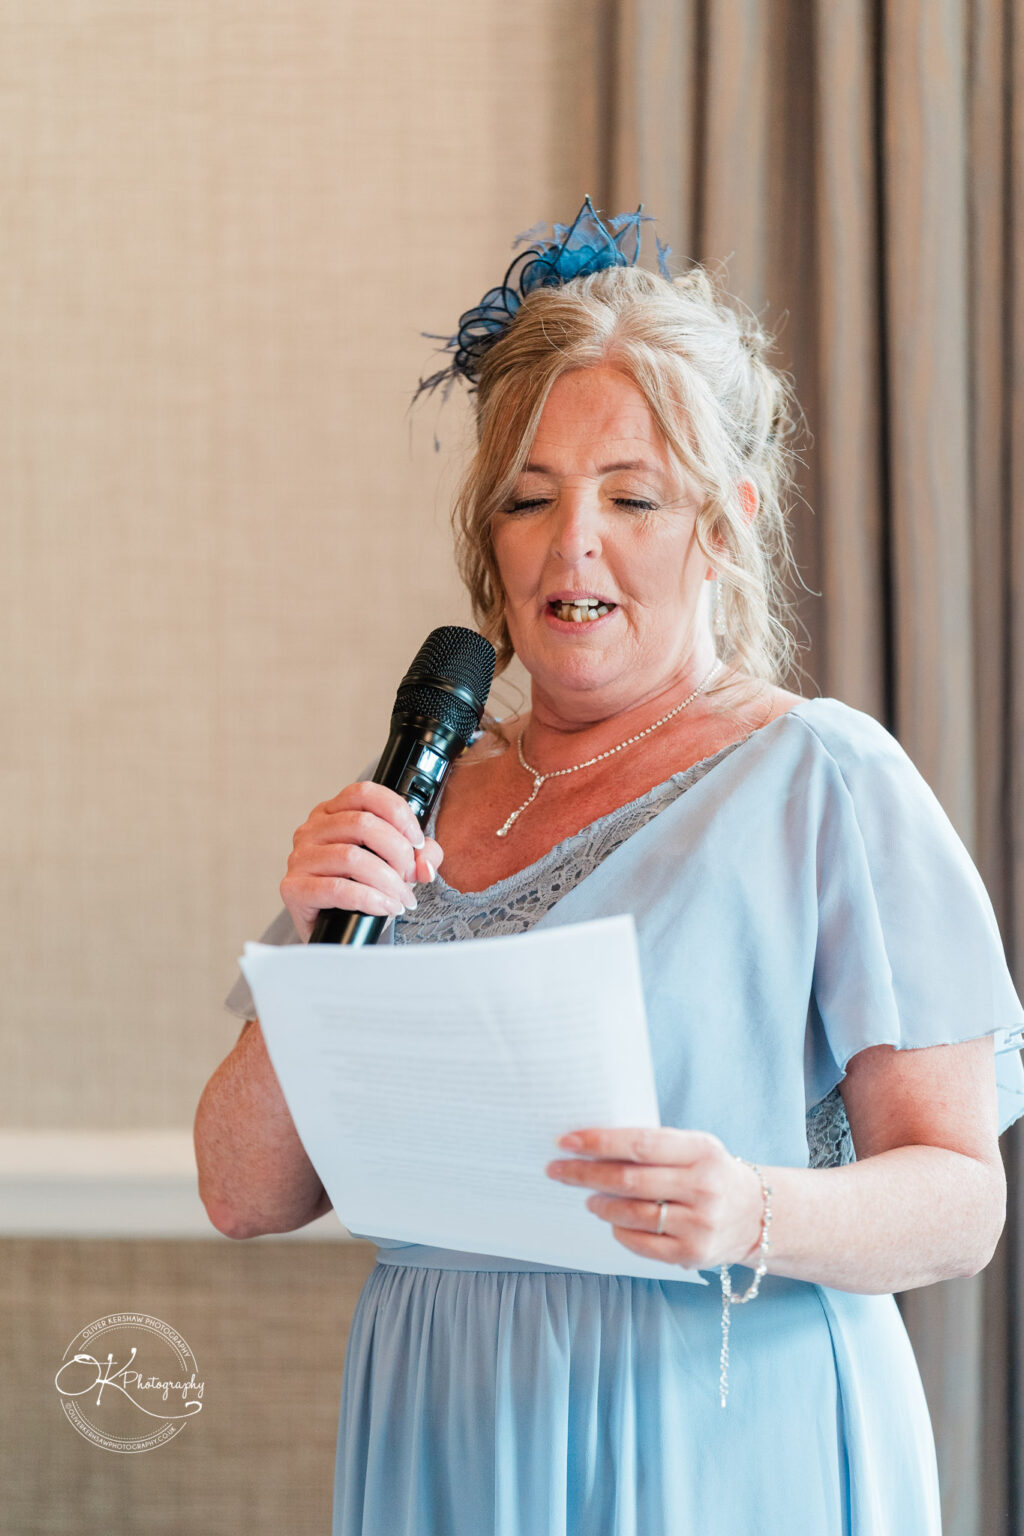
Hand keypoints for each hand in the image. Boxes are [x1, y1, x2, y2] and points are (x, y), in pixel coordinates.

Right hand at [281, 782, 443, 942]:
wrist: (336, 931)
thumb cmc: (364, 889)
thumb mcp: (397, 866)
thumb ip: (420, 857)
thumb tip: (426, 865)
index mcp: (333, 813)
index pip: (365, 794)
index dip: (398, 813)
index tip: (417, 841)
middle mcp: (312, 829)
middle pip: (363, 824)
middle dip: (397, 852)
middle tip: (410, 876)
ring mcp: (300, 858)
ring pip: (351, 857)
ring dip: (387, 880)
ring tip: (402, 898)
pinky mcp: (293, 888)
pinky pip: (337, 889)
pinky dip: (370, 899)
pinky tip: (386, 907)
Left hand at [545, 1127, 764, 1270]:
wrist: (757, 1215)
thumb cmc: (711, 1173)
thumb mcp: (695, 1148)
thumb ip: (654, 1146)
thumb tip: (593, 1145)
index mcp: (702, 1151)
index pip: (640, 1144)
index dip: (599, 1142)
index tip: (565, 1141)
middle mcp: (703, 1187)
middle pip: (629, 1180)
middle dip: (585, 1174)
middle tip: (557, 1169)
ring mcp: (700, 1224)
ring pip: (631, 1214)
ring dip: (600, 1205)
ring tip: (587, 1197)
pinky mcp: (693, 1254)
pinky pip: (641, 1244)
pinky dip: (618, 1231)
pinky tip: (611, 1220)